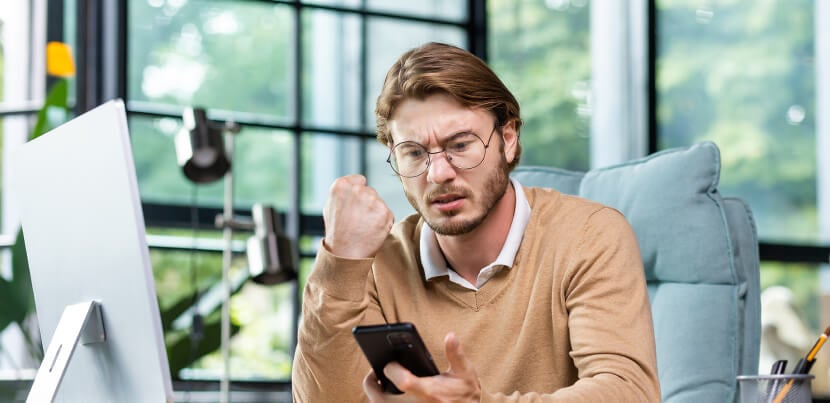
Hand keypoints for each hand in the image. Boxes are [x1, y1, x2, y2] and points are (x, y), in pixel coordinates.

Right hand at [323, 174, 393, 258]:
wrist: (345, 254)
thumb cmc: (337, 232)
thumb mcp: (330, 206)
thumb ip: (344, 192)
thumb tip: (357, 183)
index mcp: (342, 185)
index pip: (359, 180)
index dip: (357, 194)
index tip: (354, 205)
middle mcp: (358, 190)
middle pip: (370, 192)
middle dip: (367, 203)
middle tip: (357, 220)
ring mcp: (373, 201)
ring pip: (379, 203)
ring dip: (375, 213)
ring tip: (363, 226)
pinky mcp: (385, 212)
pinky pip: (387, 214)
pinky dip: (383, 222)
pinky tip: (372, 230)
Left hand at [363, 333, 480, 401]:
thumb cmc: (466, 395)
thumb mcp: (465, 373)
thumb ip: (456, 354)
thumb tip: (450, 336)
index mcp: (430, 393)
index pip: (403, 382)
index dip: (392, 370)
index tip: (390, 363)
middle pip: (381, 400)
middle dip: (371, 384)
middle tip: (373, 372)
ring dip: (376, 395)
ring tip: (377, 381)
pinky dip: (385, 402)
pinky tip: (387, 393)